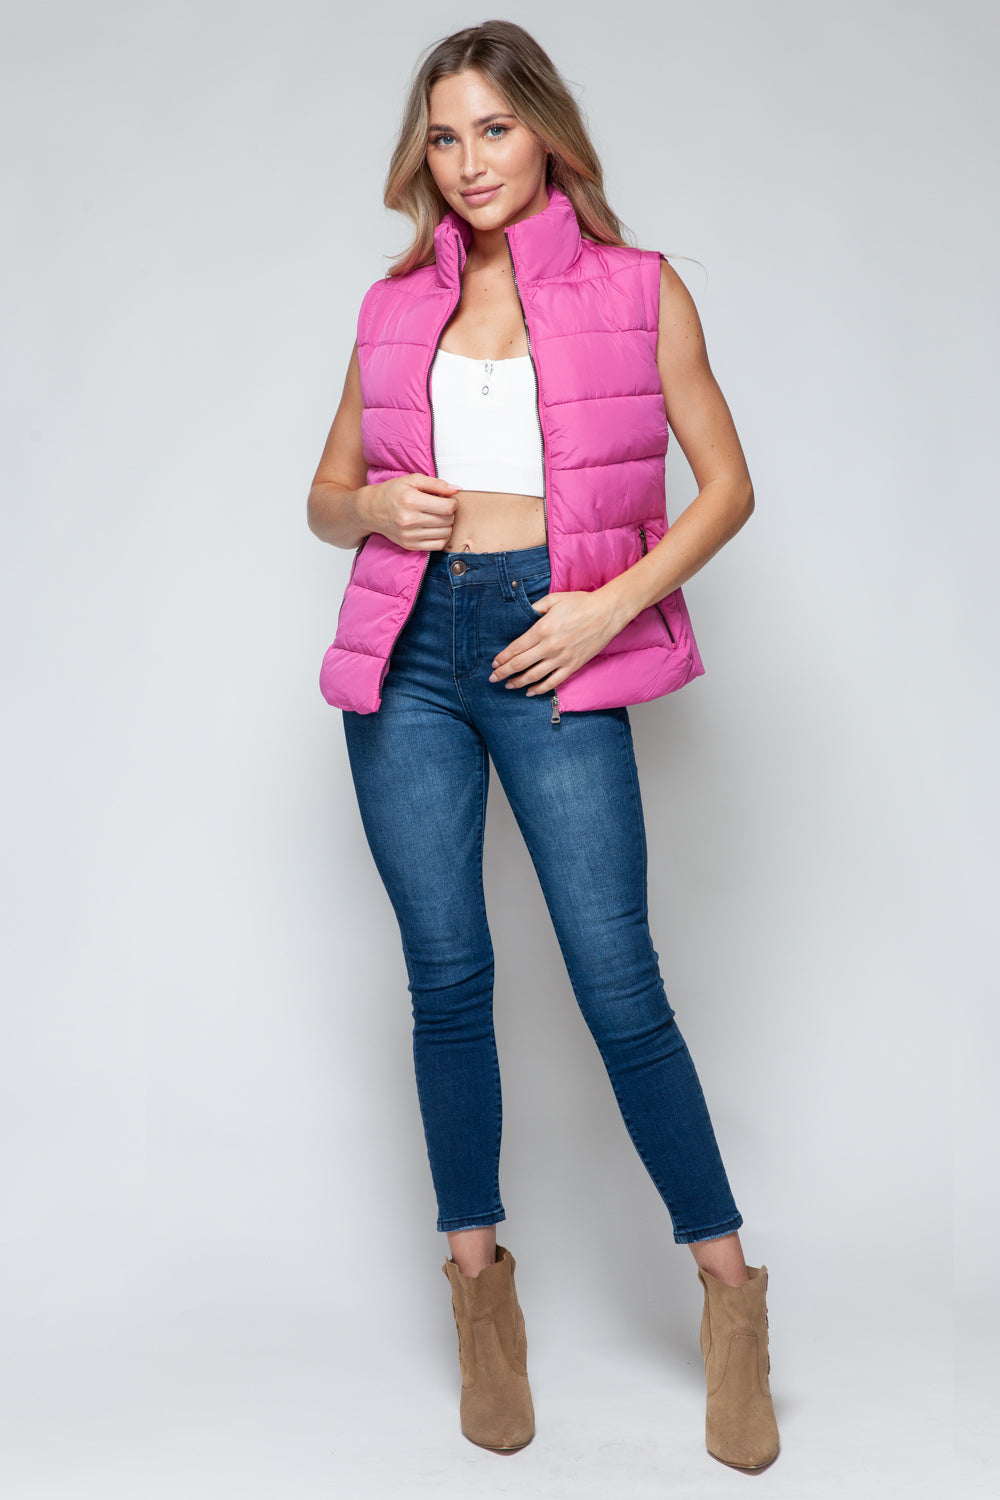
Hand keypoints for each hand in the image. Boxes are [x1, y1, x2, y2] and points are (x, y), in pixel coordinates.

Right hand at [366, 474, 460, 550]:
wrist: (371, 510)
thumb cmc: (393, 492)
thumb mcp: (413, 480)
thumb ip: (436, 483)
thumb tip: (457, 490)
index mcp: (411, 501)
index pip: (447, 507)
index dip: (453, 502)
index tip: (448, 499)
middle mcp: (409, 520)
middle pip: (447, 520)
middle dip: (449, 512)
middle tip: (441, 507)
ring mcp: (409, 535)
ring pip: (445, 533)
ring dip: (446, 524)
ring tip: (437, 517)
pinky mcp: (409, 545)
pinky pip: (438, 545)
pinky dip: (441, 537)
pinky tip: (434, 528)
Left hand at [488, 589, 628, 694]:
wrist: (607, 612)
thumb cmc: (581, 603)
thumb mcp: (553, 600)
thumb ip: (535, 608)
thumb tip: (522, 616)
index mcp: (542, 629)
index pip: (516, 648)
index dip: (503, 657)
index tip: (494, 663)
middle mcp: (549, 647)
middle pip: (520, 664)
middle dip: (504, 673)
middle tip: (493, 678)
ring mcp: (561, 658)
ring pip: (534, 676)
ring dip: (518, 682)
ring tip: (508, 685)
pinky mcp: (573, 665)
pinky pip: (553, 681)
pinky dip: (539, 689)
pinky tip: (530, 692)